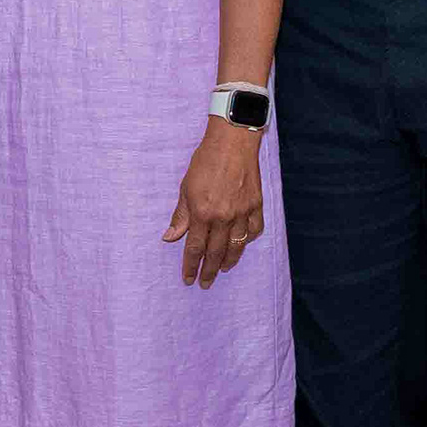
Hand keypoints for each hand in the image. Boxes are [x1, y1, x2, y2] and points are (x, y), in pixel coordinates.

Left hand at [161, 121, 266, 286]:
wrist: (232, 142)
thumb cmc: (205, 161)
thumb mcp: (185, 188)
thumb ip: (180, 216)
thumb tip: (169, 238)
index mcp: (202, 213)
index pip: (194, 248)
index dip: (191, 266)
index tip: (188, 279)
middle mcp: (223, 217)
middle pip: (216, 252)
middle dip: (209, 271)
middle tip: (205, 284)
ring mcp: (242, 212)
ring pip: (236, 246)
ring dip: (229, 262)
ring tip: (223, 271)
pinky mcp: (256, 205)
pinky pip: (254, 230)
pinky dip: (248, 240)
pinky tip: (241, 245)